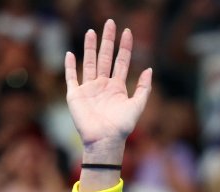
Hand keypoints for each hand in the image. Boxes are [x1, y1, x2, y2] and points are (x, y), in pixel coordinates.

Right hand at [64, 20, 151, 154]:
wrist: (105, 139)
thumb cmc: (122, 126)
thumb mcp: (137, 105)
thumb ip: (143, 88)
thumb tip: (149, 69)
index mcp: (117, 87)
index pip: (121, 61)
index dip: (125, 47)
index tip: (127, 32)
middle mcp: (103, 85)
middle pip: (105, 57)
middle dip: (108, 41)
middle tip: (110, 23)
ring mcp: (88, 88)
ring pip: (89, 63)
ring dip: (90, 48)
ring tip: (91, 32)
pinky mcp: (75, 95)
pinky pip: (72, 77)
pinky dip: (70, 66)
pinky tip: (70, 54)